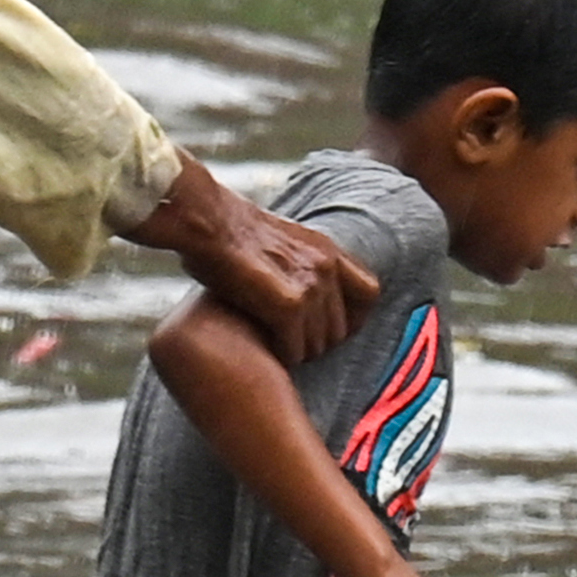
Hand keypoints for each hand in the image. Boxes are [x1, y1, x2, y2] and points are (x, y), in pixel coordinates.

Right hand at [137, 164, 372, 362]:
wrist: (207, 221)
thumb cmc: (228, 234)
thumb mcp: (281, 240)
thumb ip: (300, 263)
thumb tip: (300, 289)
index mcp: (328, 249)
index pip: (369, 294)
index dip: (352, 319)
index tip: (327, 329)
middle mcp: (326, 266)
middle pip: (342, 328)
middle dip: (318, 343)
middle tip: (291, 345)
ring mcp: (310, 285)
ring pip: (319, 344)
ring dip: (299, 352)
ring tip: (276, 347)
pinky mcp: (287, 305)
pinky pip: (295, 348)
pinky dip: (282, 355)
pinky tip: (265, 348)